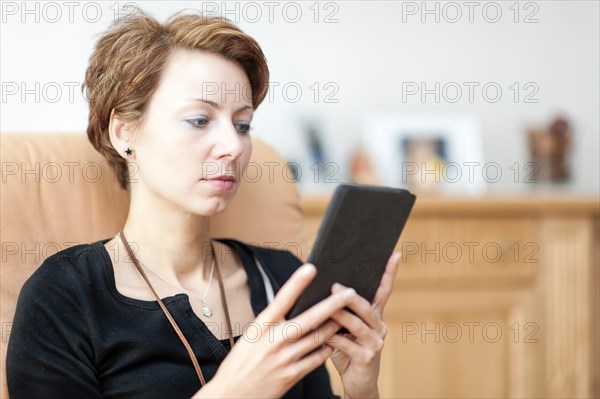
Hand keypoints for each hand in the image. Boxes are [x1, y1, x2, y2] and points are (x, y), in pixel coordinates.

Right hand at [193, 263, 355, 398]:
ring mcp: (284, 359)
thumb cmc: (240, 363)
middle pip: (309, 319)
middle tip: (349, 293)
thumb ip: (272, 323)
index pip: (282, 299)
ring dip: (334, 327)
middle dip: (332, 305)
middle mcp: (274, 341)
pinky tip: (332, 342)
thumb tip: (293, 307)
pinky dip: (326, 349)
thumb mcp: (250, 336)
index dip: (297, 283)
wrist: (231, 394)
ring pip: (318, 339)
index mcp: (261, 326)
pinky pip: (316, 359)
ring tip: (345, 316)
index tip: (311, 268)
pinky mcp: (291, 376)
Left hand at [326, 252, 400, 398]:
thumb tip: (321, 290)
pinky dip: (332, 339)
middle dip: (351, 295)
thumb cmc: (347, 351)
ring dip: (341, 314)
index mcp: (374, 316)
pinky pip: (347, 345)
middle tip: (336, 284)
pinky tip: (321, 335)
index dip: (389, 273)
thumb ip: (339, 313)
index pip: (383, 291)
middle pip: (367, 306)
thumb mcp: (345, 329)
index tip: (394, 254)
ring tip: (328, 306)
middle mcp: (379, 327)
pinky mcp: (366, 358)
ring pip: (357, 324)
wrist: (357, 383)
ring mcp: (375, 343)